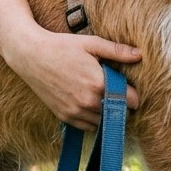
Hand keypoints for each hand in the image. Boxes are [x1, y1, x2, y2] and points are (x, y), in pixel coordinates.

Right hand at [6, 27, 140, 130]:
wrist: (30, 56)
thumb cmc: (62, 46)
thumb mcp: (91, 44)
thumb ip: (117, 51)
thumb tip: (139, 55)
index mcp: (98, 84)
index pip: (131, 101)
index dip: (134, 95)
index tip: (130, 87)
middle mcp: (88, 102)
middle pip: (119, 114)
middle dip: (122, 104)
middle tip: (117, 91)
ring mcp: (75, 112)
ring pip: (104, 123)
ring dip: (107, 114)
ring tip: (103, 97)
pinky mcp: (64, 117)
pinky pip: (88, 127)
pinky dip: (93, 119)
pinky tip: (90, 104)